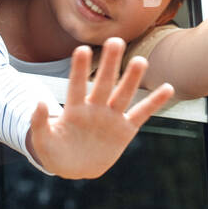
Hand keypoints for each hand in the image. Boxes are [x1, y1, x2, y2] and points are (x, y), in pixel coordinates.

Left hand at [26, 37, 173, 178]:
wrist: (74, 167)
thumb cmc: (55, 152)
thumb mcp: (43, 142)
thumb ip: (39, 124)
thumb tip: (39, 102)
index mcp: (74, 109)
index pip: (76, 85)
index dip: (79, 69)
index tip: (82, 49)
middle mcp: (95, 108)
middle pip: (104, 83)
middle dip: (110, 64)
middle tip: (115, 41)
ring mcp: (111, 118)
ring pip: (124, 95)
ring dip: (132, 79)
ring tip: (141, 61)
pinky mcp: (125, 130)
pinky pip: (142, 114)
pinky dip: (154, 102)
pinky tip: (168, 88)